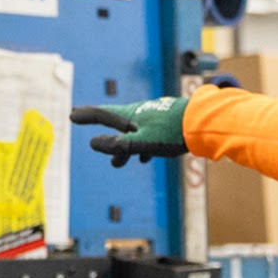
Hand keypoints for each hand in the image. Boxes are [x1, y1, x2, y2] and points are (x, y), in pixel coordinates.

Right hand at [71, 96, 189, 163]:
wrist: (204, 123)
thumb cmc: (172, 132)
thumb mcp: (142, 143)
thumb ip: (118, 145)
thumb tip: (93, 144)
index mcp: (130, 115)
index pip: (102, 114)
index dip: (86, 115)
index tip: (72, 115)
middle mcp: (139, 113)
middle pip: (116, 125)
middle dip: (105, 136)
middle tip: (87, 133)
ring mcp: (152, 118)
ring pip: (132, 133)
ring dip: (124, 148)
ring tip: (119, 163)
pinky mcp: (165, 124)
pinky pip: (147, 135)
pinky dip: (141, 146)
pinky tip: (147, 157)